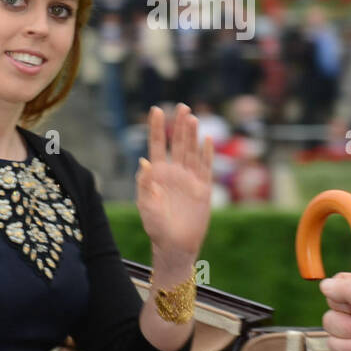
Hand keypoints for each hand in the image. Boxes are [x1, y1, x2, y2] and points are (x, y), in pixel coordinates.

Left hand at [136, 104, 213, 262]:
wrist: (174, 244)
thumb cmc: (155, 225)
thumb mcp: (145, 203)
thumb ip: (144, 183)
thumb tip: (144, 160)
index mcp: (157, 174)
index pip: (157, 145)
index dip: (157, 128)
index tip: (156, 110)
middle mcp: (174, 172)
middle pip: (177, 143)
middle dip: (178, 125)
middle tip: (181, 106)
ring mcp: (189, 179)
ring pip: (192, 151)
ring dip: (192, 134)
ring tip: (191, 117)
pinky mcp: (203, 188)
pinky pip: (206, 167)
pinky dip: (206, 153)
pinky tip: (206, 139)